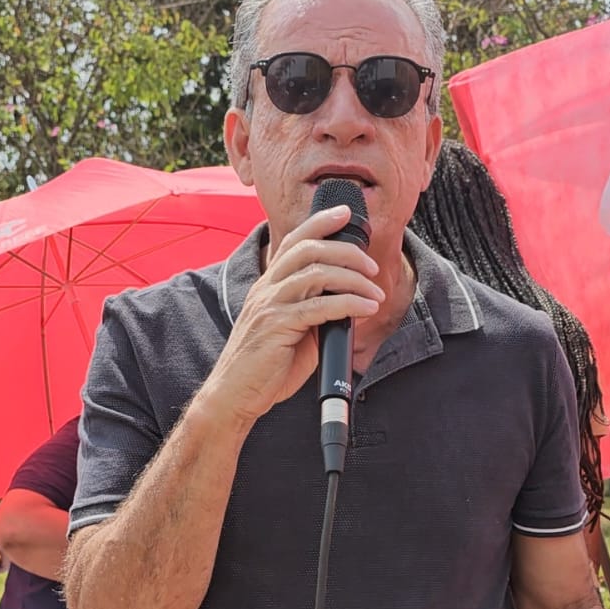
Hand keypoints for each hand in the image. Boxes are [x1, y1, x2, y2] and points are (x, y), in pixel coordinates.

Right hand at [203, 204, 383, 428]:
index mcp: (268, 286)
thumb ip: (314, 312)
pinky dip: (348, 304)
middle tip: (371, 264)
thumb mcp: (292, 331)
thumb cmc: (265, 367)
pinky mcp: (277, 326)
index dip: (319, 222)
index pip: (293, 241)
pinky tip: (366, 309)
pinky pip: (319, 307)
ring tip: (375, 291)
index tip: (345, 213)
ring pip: (316, 274)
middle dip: (346, 251)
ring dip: (353, 278)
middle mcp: (267, 289)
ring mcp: (270, 306)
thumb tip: (348, 303)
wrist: (234, 395)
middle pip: (309, 249)